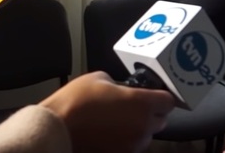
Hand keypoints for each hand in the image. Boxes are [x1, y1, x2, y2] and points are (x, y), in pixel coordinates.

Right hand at [40, 71, 174, 152]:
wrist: (56, 128)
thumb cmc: (76, 101)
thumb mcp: (99, 78)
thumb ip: (118, 84)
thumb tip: (121, 90)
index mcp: (142, 104)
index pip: (169, 101)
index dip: (161, 96)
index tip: (155, 94)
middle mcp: (142, 127)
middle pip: (161, 120)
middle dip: (151, 112)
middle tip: (134, 105)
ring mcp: (132, 145)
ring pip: (146, 135)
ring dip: (138, 127)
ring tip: (117, 119)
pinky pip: (130, 146)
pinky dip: (125, 139)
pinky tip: (109, 132)